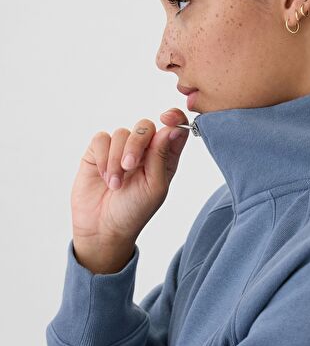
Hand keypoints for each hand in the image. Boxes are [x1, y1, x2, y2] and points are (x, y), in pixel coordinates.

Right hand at [71, 109, 188, 245]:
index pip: (174, 128)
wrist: (103, 227)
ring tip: (115, 184)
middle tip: (129, 166)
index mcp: (164, 157)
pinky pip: (102, 139)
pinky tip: (104, 177)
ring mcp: (120, 149)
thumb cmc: (134, 211)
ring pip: (122, 133)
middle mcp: (144, 150)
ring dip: (117, 159)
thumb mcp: (155, 186)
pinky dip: (103, 158)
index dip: (174, 117)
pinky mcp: (98, 152)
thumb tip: (172, 128)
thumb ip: (162, 156)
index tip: (167, 117)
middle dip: (137, 144)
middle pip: (145, 127)